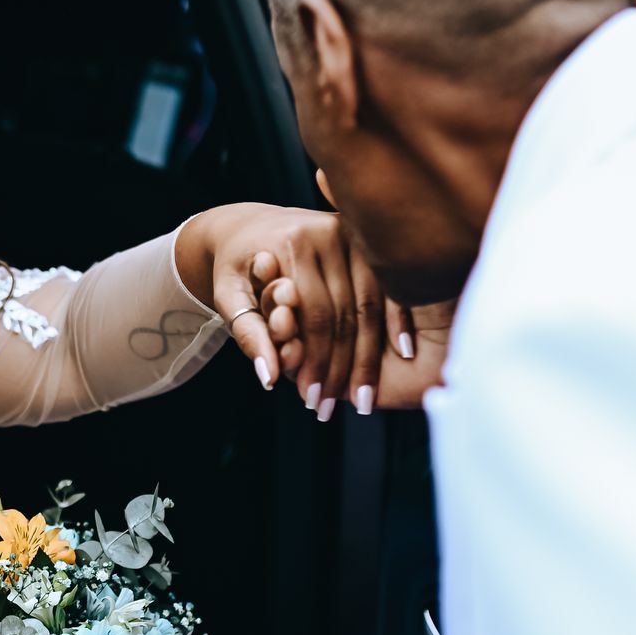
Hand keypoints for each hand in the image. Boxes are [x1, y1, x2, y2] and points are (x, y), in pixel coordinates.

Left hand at [179, 203, 417, 413]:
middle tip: (343, 407)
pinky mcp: (369, 240)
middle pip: (346, 314)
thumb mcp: (230, 297)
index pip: (315, 316)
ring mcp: (355, 233)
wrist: (248, 226)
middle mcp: (329, 232)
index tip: (313, 400)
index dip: (316, 363)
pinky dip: (397, 322)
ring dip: (371, 355)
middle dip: (344, 367)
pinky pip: (388, 288)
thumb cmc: (235, 268)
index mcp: (294, 243)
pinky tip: (405, 353)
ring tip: (366, 397)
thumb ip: (248, 335)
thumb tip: (269, 378)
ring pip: (370, 306)